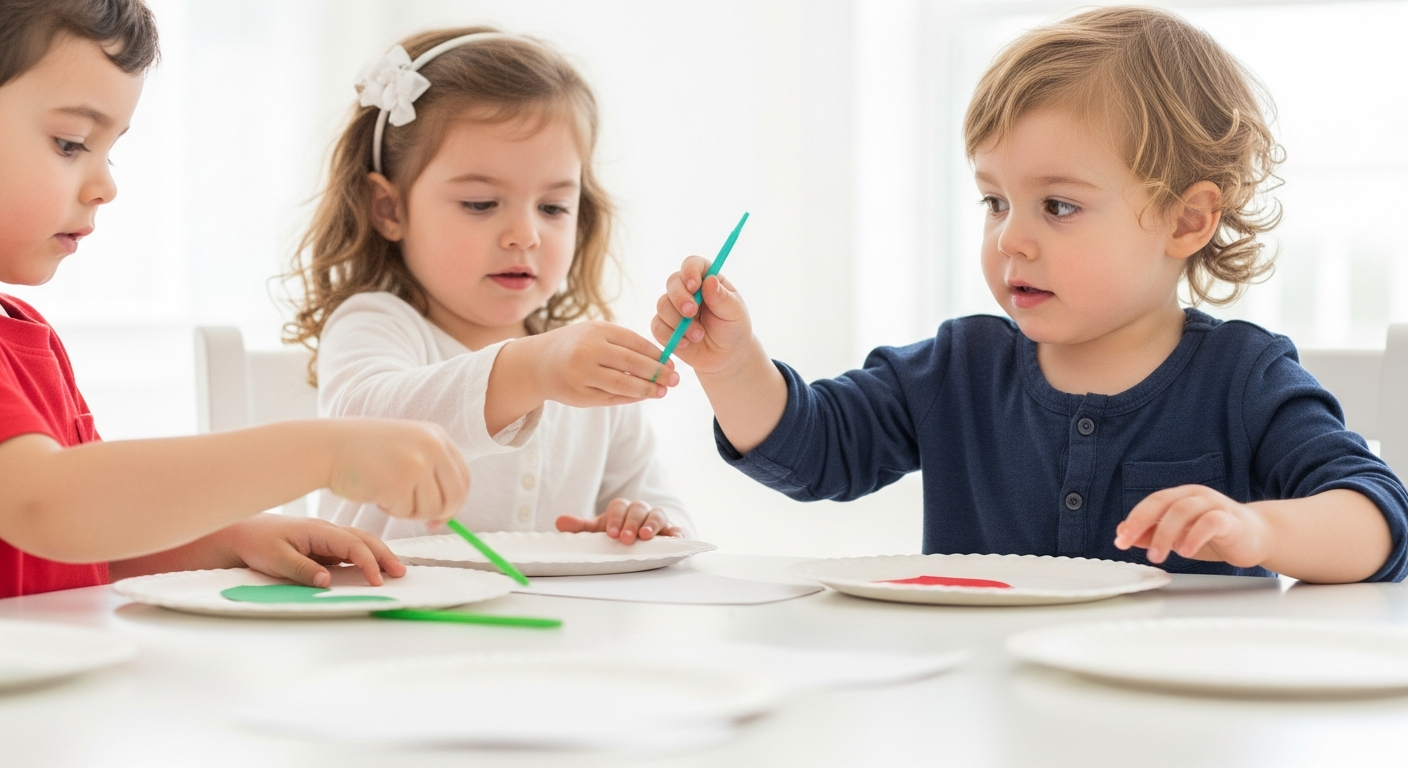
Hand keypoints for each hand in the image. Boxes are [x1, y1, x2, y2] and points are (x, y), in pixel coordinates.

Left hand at [223, 514, 405, 586]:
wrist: (240, 533)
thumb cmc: (257, 542)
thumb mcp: (276, 558)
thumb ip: (303, 569)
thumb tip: (327, 580)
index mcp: (318, 530)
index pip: (352, 545)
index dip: (368, 562)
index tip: (377, 581)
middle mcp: (326, 531)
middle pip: (363, 539)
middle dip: (384, 555)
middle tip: (400, 573)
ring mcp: (325, 538)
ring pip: (359, 542)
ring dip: (378, 554)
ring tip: (393, 570)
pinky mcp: (321, 546)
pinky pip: (349, 550)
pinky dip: (364, 557)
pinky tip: (371, 568)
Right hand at [324, 419, 469, 523]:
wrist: (327, 447)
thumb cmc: (364, 452)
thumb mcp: (407, 447)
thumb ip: (431, 469)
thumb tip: (450, 512)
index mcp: (436, 436)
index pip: (463, 478)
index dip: (455, 502)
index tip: (441, 516)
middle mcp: (432, 446)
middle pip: (454, 497)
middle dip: (438, 514)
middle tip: (422, 520)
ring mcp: (416, 463)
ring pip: (430, 508)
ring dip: (409, 510)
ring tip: (387, 494)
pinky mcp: (399, 482)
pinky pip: (406, 512)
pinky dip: (392, 510)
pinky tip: (376, 493)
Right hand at [533, 321, 679, 405]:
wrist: (538, 363)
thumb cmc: (576, 346)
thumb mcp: (595, 334)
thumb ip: (623, 344)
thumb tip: (660, 361)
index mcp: (596, 331)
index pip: (635, 342)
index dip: (657, 355)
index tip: (672, 363)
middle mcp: (588, 351)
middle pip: (631, 363)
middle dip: (657, 373)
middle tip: (675, 379)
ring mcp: (582, 374)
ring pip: (623, 384)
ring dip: (647, 389)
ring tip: (662, 391)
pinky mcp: (580, 395)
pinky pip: (611, 398)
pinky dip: (630, 398)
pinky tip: (643, 396)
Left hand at [555, 498, 681, 543]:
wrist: (642, 538)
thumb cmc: (619, 532)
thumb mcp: (600, 530)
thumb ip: (581, 528)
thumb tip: (560, 522)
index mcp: (622, 509)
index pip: (618, 508)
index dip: (615, 519)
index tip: (611, 533)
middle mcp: (640, 511)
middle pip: (638, 510)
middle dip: (631, 523)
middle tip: (626, 538)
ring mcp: (657, 520)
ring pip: (657, 516)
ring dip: (652, 525)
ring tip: (645, 537)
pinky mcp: (672, 531)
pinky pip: (677, 530)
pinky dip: (677, 533)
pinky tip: (675, 539)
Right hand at [652, 255, 754, 375]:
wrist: (726, 357)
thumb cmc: (733, 329)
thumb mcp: (734, 313)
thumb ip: (722, 298)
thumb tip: (709, 281)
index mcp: (706, 279)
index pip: (692, 264)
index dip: (690, 271)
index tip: (695, 286)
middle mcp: (687, 290)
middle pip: (672, 282)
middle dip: (680, 298)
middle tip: (691, 312)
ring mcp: (674, 308)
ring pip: (662, 305)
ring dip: (678, 322)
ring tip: (698, 335)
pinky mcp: (665, 326)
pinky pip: (657, 326)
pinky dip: (670, 336)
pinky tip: (686, 343)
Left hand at [1114, 484, 1270, 567]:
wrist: (1258, 535)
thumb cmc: (1216, 534)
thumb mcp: (1179, 535)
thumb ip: (1152, 533)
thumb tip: (1123, 533)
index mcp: (1181, 497)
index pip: (1151, 503)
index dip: (1134, 520)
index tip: (1120, 540)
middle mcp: (1195, 496)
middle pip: (1163, 502)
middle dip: (1141, 522)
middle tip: (1128, 543)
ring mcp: (1214, 505)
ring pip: (1183, 511)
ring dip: (1165, 533)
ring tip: (1157, 555)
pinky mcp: (1231, 520)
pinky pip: (1210, 522)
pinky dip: (1194, 536)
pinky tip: (1185, 551)